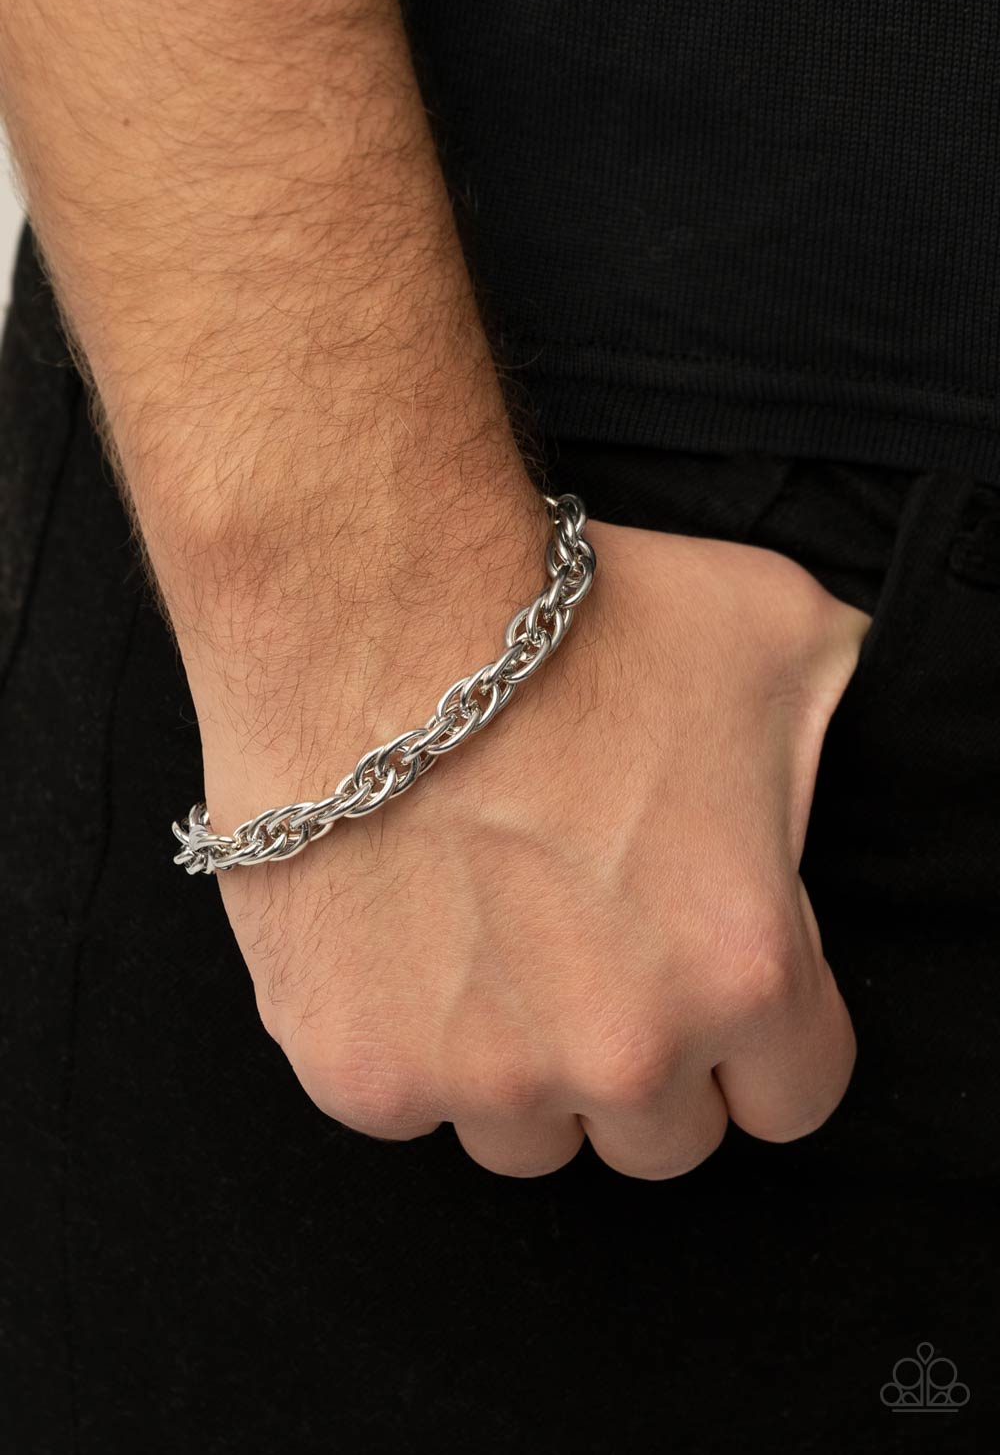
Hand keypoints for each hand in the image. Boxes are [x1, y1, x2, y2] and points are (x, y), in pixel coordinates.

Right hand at [194, 514, 869, 1179]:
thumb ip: (835, 711)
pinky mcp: (362, 1073)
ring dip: (520, 1066)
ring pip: (528, 1137)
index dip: (757, 1039)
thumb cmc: (565, 626)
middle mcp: (621, 1050)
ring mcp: (481, 1077)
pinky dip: (403, 1041)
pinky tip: (398, 937)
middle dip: (640, 1059)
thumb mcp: (767, 636)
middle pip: (659, 1135)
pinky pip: (407, 1102)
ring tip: (486, 942)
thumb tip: (846, 721)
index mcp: (743, 970)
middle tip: (588, 949)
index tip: (709, 982)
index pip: (792, 1097)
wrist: (365, 618)